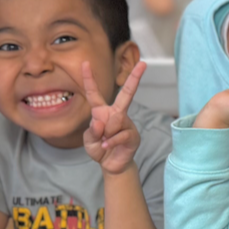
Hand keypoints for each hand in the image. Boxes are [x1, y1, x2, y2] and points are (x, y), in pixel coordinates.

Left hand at [81, 60, 146, 174]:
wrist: (111, 165)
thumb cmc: (99, 149)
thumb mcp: (89, 140)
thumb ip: (92, 131)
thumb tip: (100, 122)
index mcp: (102, 112)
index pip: (94, 93)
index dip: (89, 79)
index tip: (85, 63)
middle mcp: (116, 114)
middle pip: (126, 94)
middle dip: (135, 78)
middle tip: (144, 64)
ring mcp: (126, 123)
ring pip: (115, 120)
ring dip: (105, 134)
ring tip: (104, 142)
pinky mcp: (132, 135)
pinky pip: (120, 134)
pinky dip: (111, 142)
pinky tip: (107, 146)